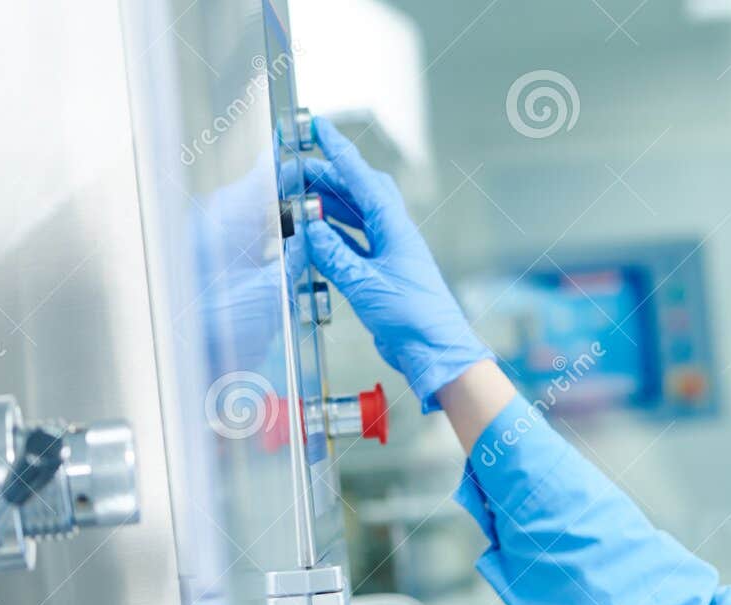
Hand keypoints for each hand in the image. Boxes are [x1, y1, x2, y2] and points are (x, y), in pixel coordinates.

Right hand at [302, 117, 491, 407]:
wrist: (435, 352)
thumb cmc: (413, 318)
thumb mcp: (366, 284)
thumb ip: (334, 255)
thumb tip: (308, 228)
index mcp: (395, 228)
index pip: (362, 179)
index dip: (338, 151)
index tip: (318, 127)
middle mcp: (393, 235)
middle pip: (357, 193)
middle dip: (326, 177)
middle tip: (294, 169)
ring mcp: (389, 254)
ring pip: (354, 218)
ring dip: (328, 205)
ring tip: (298, 197)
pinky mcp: (381, 275)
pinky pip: (353, 244)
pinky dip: (333, 236)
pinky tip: (315, 233)